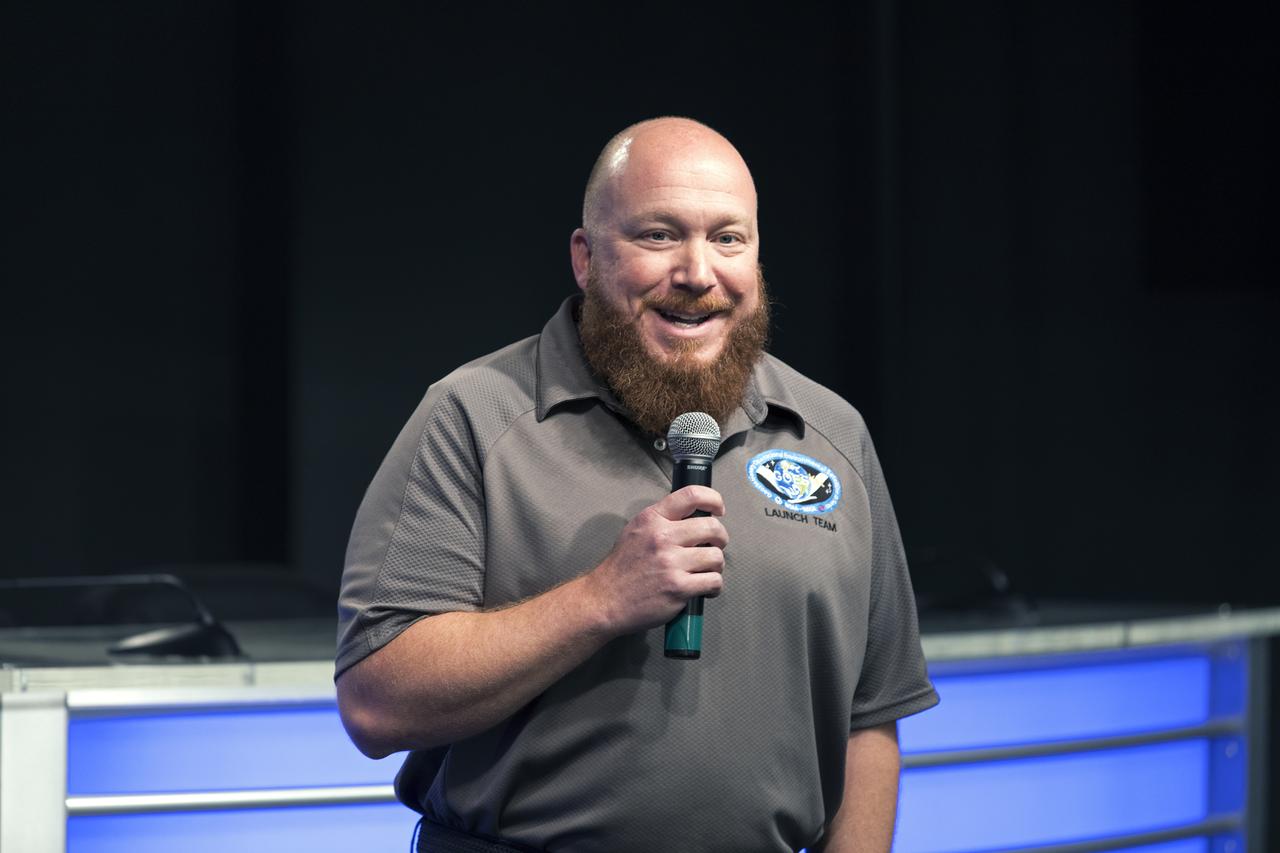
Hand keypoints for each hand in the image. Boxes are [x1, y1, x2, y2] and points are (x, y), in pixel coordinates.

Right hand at [585, 486, 727, 636]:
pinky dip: (714, 587)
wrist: (604, 601)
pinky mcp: (678, 587)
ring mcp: (671, 563)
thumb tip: (692, 517)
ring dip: (716, 565)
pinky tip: (704, 588)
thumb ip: (661, 521)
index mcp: (652, 519)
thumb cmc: (621, 570)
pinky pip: (713, 581)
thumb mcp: (635, 531)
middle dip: (720, 538)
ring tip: (706, 571)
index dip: (713, 499)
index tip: (718, 509)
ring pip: (716, 556)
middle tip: (715, 546)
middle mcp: (662, 537)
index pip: (691, 495)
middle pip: (712, 527)